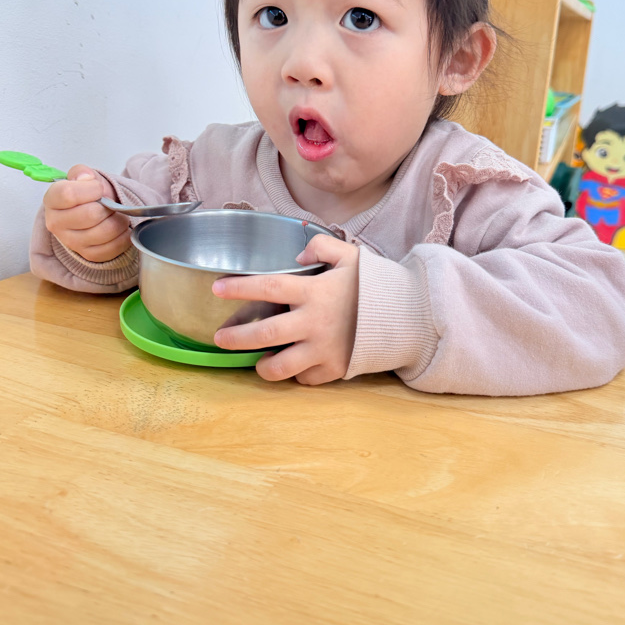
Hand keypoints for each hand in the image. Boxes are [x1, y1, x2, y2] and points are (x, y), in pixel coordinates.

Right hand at [43, 164, 130, 261]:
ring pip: (105, 231)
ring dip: (118, 220)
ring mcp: (71, 242)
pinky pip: (113, 247)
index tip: (99, 188)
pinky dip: (123, 235)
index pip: (68, 194)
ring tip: (116, 214)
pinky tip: (120, 228)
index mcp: (52, 200)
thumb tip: (86, 178)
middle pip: (91, 214)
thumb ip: (82, 173)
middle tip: (110, 203)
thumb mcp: (84, 177)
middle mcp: (56, 223)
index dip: (90, 189)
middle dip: (108, 205)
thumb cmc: (88, 193)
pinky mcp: (88, 254)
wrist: (93, 210)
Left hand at [212, 234, 359, 384]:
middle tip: (220, 338)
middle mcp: (315, 323)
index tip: (217, 288)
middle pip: (265, 334)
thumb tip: (296, 255)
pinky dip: (297, 374)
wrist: (406, 316)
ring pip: (281, 367)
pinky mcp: (334, 369)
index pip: (269, 287)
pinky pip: (306, 378)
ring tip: (257, 361)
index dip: (240, 288)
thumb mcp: (350, 256)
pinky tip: (292, 365)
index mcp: (315, 292)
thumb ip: (321, 246)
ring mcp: (324, 349)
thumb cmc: (373, 284)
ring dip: (263, 367)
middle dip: (237, 338)